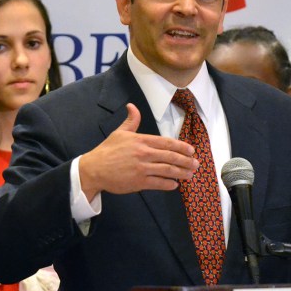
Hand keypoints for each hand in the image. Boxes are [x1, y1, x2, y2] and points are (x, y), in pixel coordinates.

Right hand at [79, 103, 197, 198]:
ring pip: (167, 170)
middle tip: (196, 164)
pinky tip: (175, 185)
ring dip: (181, 173)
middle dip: (186, 161)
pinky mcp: (138, 182)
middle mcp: (144, 153)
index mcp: (141, 140)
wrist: (94, 169)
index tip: (191, 150)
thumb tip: (132, 106)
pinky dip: (169, 184)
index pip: (166, 142)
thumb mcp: (119, 133)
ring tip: (190, 174)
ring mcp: (142, 168)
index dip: (181, 147)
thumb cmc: (106, 151)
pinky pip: (158, 183)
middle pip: (171, 156)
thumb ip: (131, 121)